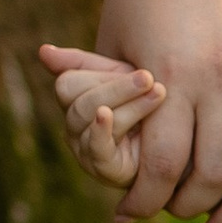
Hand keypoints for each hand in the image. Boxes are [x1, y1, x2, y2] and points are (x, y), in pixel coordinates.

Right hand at [43, 44, 164, 190]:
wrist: (179, 143)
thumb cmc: (147, 103)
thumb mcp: (120, 76)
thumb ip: (84, 63)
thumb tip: (42, 51)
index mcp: (75, 102)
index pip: (68, 83)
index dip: (98, 74)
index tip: (136, 67)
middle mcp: (75, 128)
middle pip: (80, 102)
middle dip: (117, 88)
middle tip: (149, 77)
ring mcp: (86, 151)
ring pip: (91, 119)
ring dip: (129, 105)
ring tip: (159, 93)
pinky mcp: (104, 171)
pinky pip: (96, 148)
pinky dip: (101, 130)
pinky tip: (109, 114)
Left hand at [79, 0, 221, 222]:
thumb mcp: (110, 43)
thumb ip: (103, 99)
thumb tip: (92, 153)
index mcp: (172, 72)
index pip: (163, 163)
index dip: (145, 200)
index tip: (129, 215)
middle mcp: (221, 76)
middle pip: (214, 172)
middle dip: (191, 207)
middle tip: (172, 217)